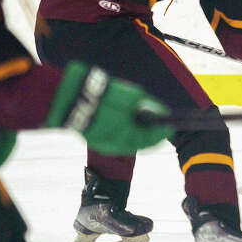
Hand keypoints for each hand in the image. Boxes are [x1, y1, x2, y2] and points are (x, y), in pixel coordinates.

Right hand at [48, 62, 172, 154]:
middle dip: (151, 133)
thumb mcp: (130, 96)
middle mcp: (116, 145)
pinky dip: (124, 131)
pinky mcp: (95, 139)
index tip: (172, 125)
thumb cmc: (102, 96)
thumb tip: (161, 111)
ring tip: (146, 122)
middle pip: (140, 141)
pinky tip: (127, 121)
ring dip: (138, 132)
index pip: (151, 138)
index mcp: (127, 136)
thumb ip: (147, 105)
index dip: (163, 130)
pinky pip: (115, 138)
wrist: (69, 98)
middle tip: (162, 125)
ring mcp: (104, 143)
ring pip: (127, 141)